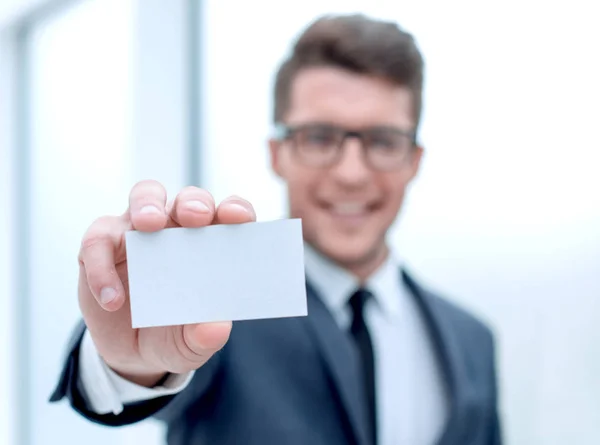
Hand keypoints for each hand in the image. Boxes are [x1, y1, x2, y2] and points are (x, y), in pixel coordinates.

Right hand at [78, 180, 255, 386]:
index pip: (229, 215)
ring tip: (148, 225)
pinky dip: (102, 266)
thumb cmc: (173, 334)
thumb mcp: (190, 345)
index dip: (236, 210)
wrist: (131, 354)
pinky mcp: (103, 244)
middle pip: (189, 199)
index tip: (239, 217)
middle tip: (195, 217)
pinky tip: (112, 300)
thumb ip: (204, 337)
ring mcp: (139, 231)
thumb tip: (217, 328)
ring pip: (145, 196)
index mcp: (211, 244)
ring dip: (148, 205)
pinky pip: (98, 240)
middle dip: (194, 203)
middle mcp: (178, 229)